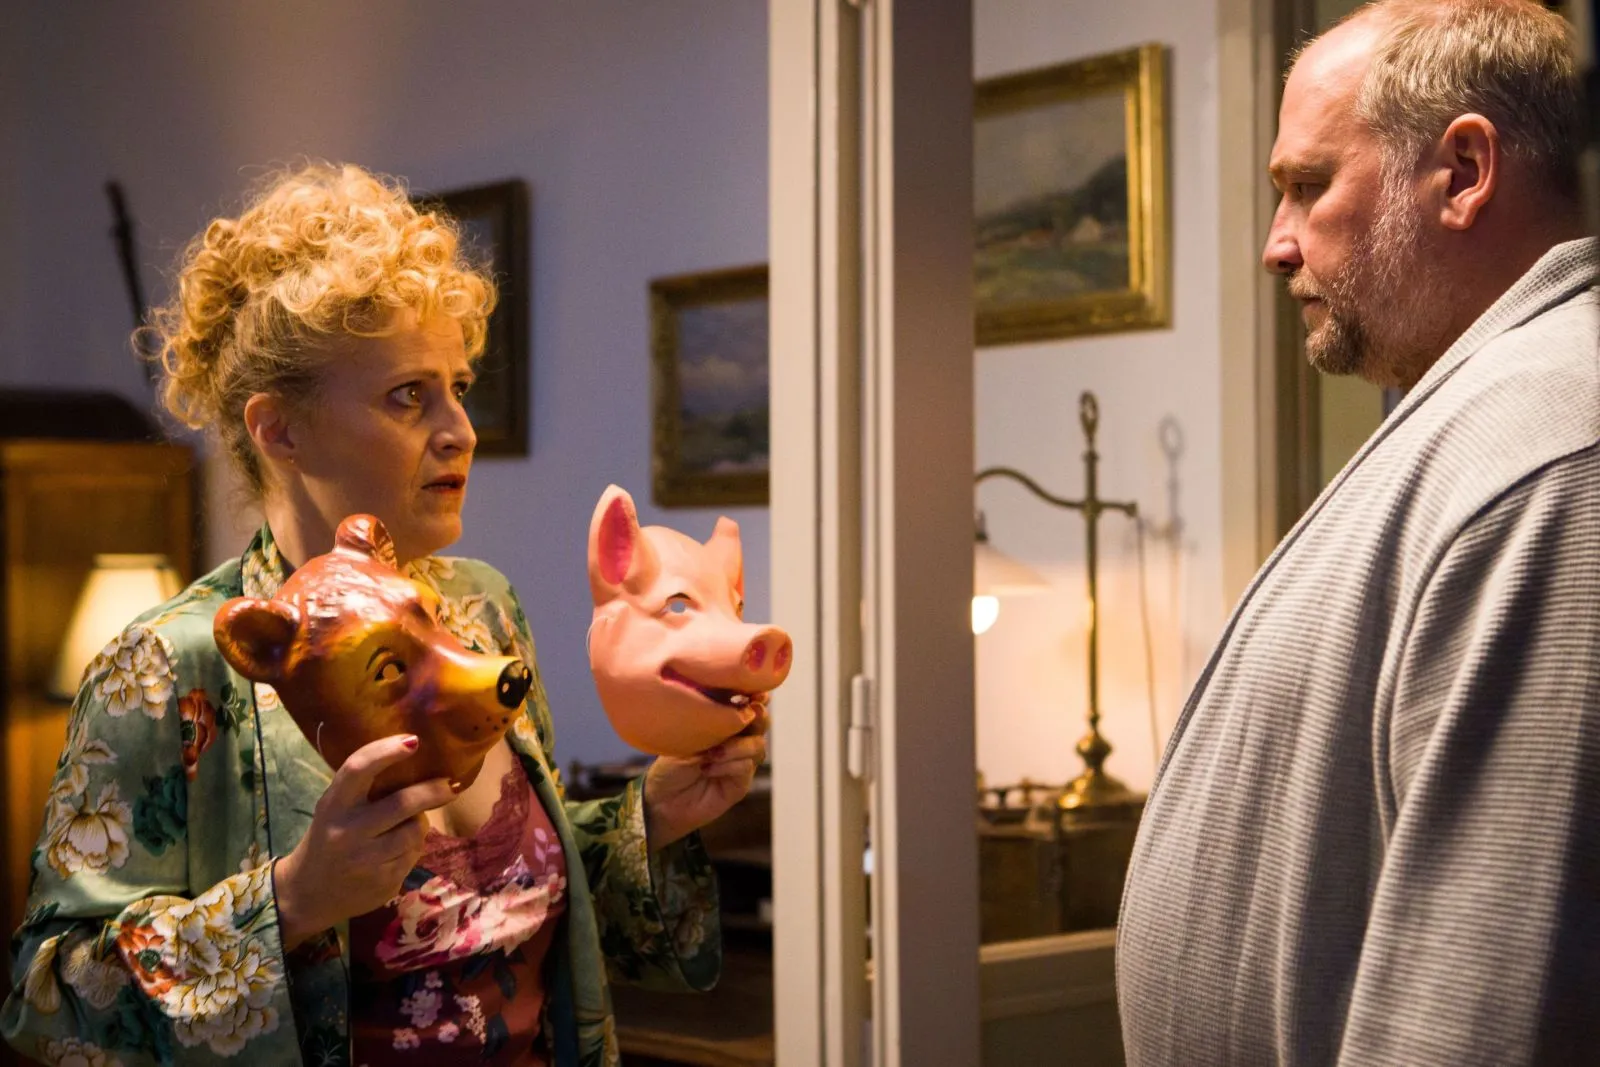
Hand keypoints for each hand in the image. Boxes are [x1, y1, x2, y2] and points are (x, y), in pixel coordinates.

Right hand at [273, 734, 454, 949]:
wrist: (308, 893)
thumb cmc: (328, 837)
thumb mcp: (334, 809)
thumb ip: (363, 788)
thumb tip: (413, 757)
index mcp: (333, 805)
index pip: (358, 769)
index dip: (386, 752)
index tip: (413, 741)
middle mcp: (347, 831)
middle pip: (403, 803)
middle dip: (433, 791)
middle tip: (449, 784)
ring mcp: (366, 860)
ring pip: (415, 830)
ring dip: (420, 823)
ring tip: (409, 823)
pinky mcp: (383, 882)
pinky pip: (413, 855)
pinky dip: (413, 847)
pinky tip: (397, 851)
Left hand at [644, 702, 768, 850]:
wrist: (661, 800)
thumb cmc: (669, 765)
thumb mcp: (687, 737)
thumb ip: (711, 724)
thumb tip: (732, 710)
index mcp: (724, 723)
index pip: (748, 704)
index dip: (755, 696)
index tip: (753, 692)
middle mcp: (737, 740)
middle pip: (761, 722)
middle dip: (755, 716)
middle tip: (744, 715)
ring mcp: (741, 761)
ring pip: (757, 745)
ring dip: (737, 746)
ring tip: (712, 753)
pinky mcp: (740, 783)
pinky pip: (746, 767)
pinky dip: (729, 764)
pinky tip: (707, 768)